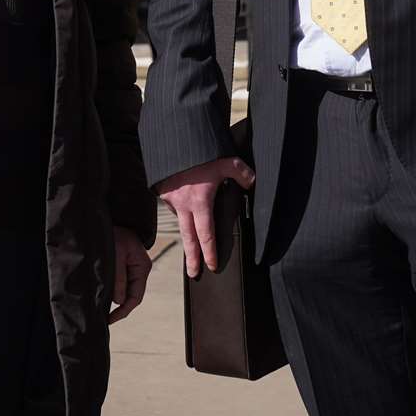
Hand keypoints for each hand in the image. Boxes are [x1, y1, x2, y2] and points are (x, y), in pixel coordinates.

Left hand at [109, 226, 151, 323]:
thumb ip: (118, 278)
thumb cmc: (112, 233)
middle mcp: (140, 269)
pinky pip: (120, 282)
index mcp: (142, 267)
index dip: (123, 311)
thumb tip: (119, 300)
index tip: (109, 319)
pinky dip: (112, 289)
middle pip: (131, 295)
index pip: (135, 297)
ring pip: (125, 290)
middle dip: (118, 307)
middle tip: (102, 317)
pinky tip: (103, 294)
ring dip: (114, 298)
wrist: (105, 219)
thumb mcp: (115, 255)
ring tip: (100, 307)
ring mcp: (133, 267)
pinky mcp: (124, 265)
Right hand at [156, 156, 255, 277]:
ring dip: (185, 232)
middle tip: (194, 273)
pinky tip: (184, 206)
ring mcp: (170, 199)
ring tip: (190, 243)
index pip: (206, 235)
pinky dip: (178, 209)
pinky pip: (172, 205)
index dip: (210, 252)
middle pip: (188, 238)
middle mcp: (183, 205)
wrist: (172, 141)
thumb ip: (240, 173)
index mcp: (200, 202)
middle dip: (192, 258)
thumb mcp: (225, 160)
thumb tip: (253, 181)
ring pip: (180, 221)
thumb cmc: (199, 152)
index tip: (212, 266)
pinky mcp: (162, 191)